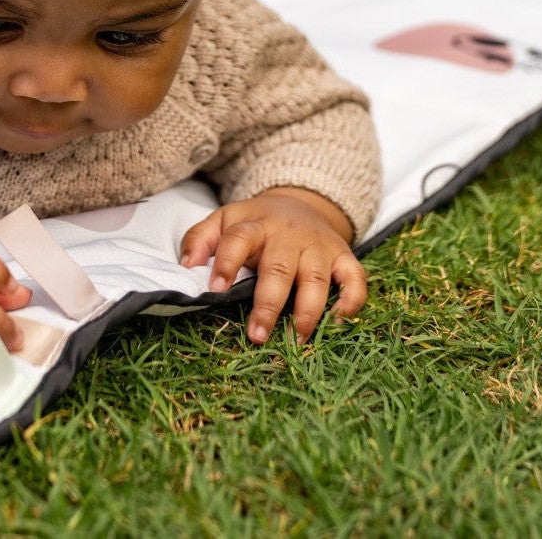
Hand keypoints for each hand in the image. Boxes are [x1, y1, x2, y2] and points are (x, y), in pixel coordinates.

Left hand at [178, 186, 366, 344]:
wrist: (301, 202)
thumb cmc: (258, 222)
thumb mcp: (226, 219)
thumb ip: (200, 238)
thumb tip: (186, 266)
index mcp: (256, 224)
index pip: (238, 239)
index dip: (226, 263)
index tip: (214, 290)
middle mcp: (289, 235)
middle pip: (279, 267)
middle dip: (268, 304)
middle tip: (257, 336)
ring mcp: (319, 246)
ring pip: (317, 278)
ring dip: (307, 311)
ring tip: (296, 340)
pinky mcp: (344, 256)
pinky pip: (355, 279)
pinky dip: (351, 300)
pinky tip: (337, 320)